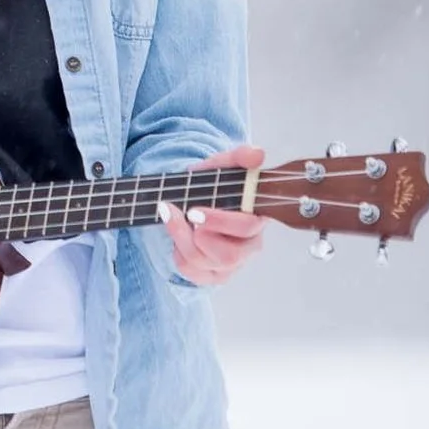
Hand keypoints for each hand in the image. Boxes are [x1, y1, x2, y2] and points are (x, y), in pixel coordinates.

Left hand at [159, 145, 266, 285]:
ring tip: (171, 215)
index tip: (194, 211)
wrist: (193, 199)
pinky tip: (177, 235)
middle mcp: (249, 246)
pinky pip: (193, 273)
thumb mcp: (221, 167)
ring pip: (206, 262)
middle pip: (229, 255)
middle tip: (184, 215)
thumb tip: (256, 154)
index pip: (247, 228)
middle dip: (200, 236)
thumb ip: (238, 157)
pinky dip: (179, 254)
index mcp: (257, 219)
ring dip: (181, 238)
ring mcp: (232, 264)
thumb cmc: (212, 187)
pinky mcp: (213, 275)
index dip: (221, 222)